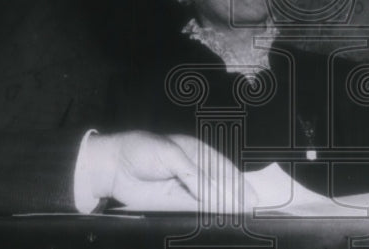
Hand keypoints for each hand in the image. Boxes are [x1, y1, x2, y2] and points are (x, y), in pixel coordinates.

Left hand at [83, 131, 255, 210]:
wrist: (114, 166)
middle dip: (238, 193)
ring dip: (227, 204)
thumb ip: (193, 173)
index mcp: (196, 150)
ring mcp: (186, 186)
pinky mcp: (175, 201)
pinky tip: (221, 217)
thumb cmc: (142, 150)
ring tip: (244, 213)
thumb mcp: (170, 155)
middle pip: (221, 182)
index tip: (252, 193)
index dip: (238, 179)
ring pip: (212, 197)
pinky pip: (197, 207)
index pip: (222, 166)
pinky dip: (210, 212)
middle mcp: (194, 168)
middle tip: (254, 205)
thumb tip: (212, 190)